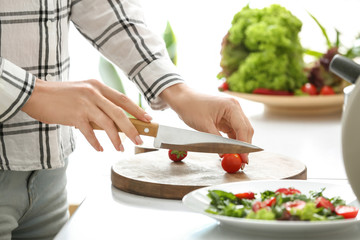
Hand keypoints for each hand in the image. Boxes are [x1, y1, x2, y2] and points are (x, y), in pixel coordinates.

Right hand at [21, 79, 151, 151]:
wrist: (36, 94)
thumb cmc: (61, 95)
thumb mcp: (84, 93)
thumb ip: (99, 104)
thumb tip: (115, 122)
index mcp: (98, 86)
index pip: (123, 99)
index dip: (138, 110)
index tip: (148, 119)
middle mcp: (94, 93)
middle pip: (120, 113)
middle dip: (132, 128)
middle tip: (139, 140)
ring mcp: (84, 103)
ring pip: (107, 124)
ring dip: (116, 139)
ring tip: (120, 148)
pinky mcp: (74, 115)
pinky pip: (89, 132)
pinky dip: (96, 142)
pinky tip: (100, 149)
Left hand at [160, 83, 253, 162]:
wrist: (182, 98)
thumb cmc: (191, 107)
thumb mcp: (204, 126)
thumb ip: (217, 140)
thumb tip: (226, 155)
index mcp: (231, 106)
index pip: (243, 128)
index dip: (245, 146)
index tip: (243, 159)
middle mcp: (234, 108)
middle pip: (245, 130)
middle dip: (244, 147)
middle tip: (242, 162)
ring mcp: (231, 112)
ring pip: (241, 132)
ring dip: (239, 145)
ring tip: (236, 159)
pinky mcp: (226, 117)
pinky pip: (233, 131)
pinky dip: (232, 141)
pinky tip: (230, 150)